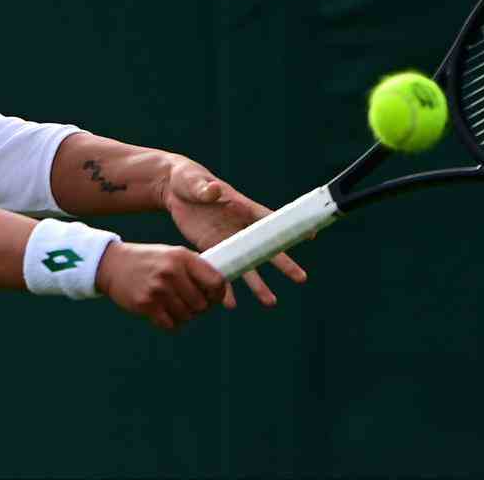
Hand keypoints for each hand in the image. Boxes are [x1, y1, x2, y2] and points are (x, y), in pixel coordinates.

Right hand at [96, 243, 226, 330]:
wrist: (113, 264)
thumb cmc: (149, 261)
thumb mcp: (173, 255)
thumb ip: (195, 269)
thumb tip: (223, 292)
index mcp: (182, 257)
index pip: (216, 282)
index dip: (219, 294)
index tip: (213, 297)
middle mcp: (171, 272)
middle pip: (202, 304)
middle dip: (199, 308)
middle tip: (189, 303)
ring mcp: (158, 289)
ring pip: (187, 316)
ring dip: (183, 315)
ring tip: (173, 305)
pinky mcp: (146, 304)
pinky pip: (170, 324)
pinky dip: (170, 322)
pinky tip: (162, 311)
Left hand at [157, 155, 307, 307]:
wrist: (172, 190)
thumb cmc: (188, 179)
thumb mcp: (194, 181)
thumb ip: (205, 188)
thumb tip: (213, 190)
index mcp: (241, 206)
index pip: (269, 218)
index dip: (288, 228)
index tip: (310, 237)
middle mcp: (239, 226)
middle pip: (265, 248)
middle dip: (283, 263)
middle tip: (301, 278)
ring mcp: (227, 239)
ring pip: (246, 265)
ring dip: (257, 284)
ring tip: (270, 302)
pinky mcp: (211, 247)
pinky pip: (221, 269)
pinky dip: (224, 287)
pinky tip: (230, 304)